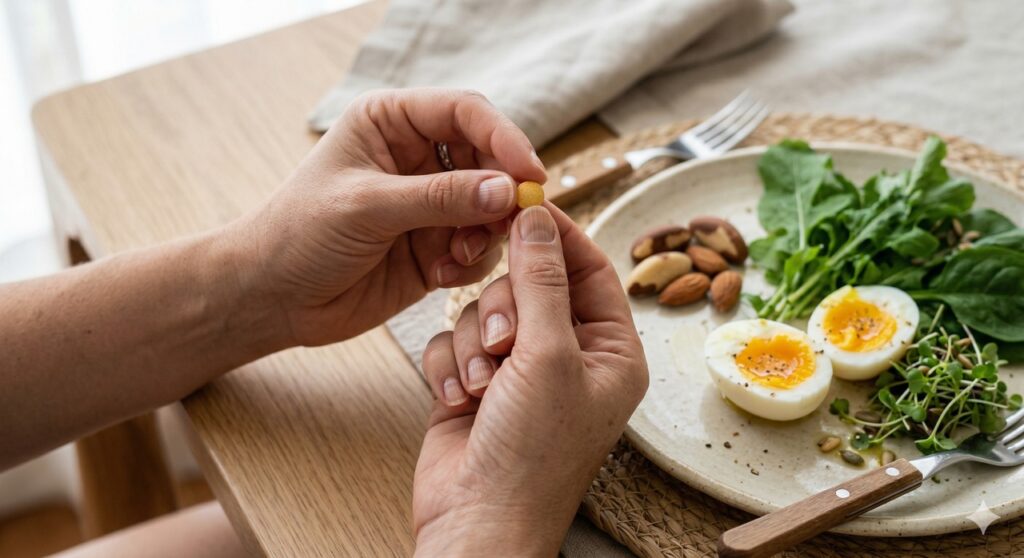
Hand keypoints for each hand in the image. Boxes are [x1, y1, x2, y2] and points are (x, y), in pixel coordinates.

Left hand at [235, 89, 545, 345]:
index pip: (465, 113)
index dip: (504, 138)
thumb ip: (439, 198)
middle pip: (488, 159)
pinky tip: (440, 275)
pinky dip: (471, 261)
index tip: (530, 174)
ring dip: (486, 232)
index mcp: (392, 122)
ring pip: (491, 206)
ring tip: (457, 256)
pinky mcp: (435, 245)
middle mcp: (416, 157)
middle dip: (502, 192)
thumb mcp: (368, 207)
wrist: (272, 298)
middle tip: (511, 221)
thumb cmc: (300, 235)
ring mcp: (429, 203)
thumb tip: (507, 191)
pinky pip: (478, 246)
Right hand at [412, 204, 648, 555]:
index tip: (523, 205)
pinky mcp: (473, 383)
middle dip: (506, 309)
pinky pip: (452, 341)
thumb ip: (541, 279)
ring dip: (474, 343)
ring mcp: (518, 371)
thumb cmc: (531, 455)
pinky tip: (457, 400)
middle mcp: (567, 356)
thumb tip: (536, 217)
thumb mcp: (547, 355)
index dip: (557, 236)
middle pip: (529, 284)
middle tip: (504, 342)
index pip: (589, 269)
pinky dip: (449, 365)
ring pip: (483, 310)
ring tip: (483, 385)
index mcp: (609, 350)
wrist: (476, 520)